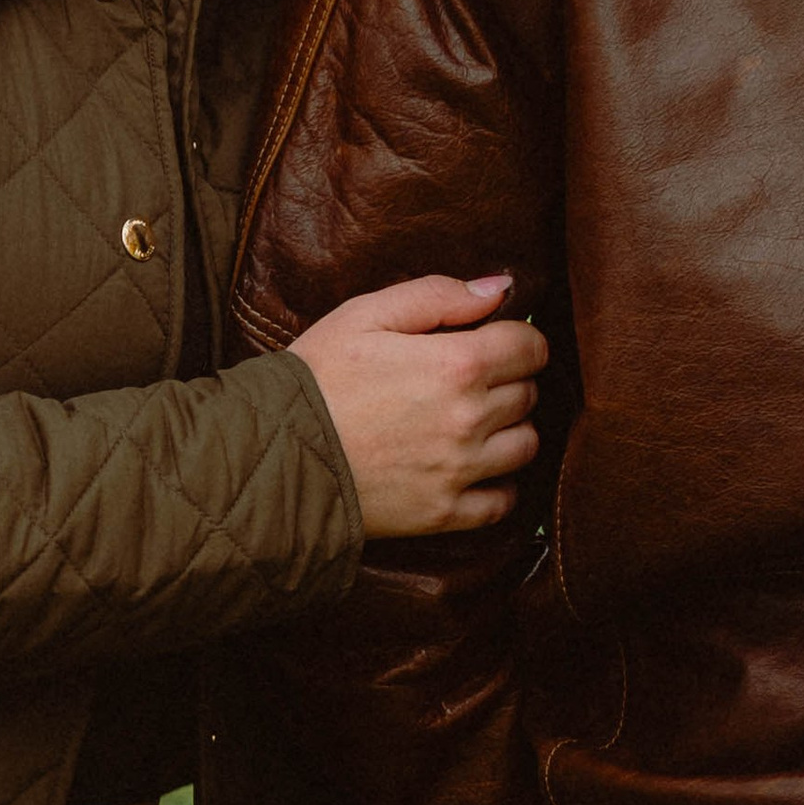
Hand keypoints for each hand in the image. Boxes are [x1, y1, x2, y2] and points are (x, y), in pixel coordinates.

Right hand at [289, 273, 547, 537]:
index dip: (519, 339)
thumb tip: (500, 289)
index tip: (498, 342)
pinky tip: (473, 469)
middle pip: (529, 393)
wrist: (272, 454)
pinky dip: (498, 486)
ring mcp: (459, 471)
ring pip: (526, 445)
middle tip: (472, 379)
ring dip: (510, 430)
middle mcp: (468, 419)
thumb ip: (439, 295)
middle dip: (510, 380)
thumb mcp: (366, 315)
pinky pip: (502, 503)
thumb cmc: (316, 377)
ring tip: (474, 422)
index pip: (531, 347)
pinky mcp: (443, 514)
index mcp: (456, 364)